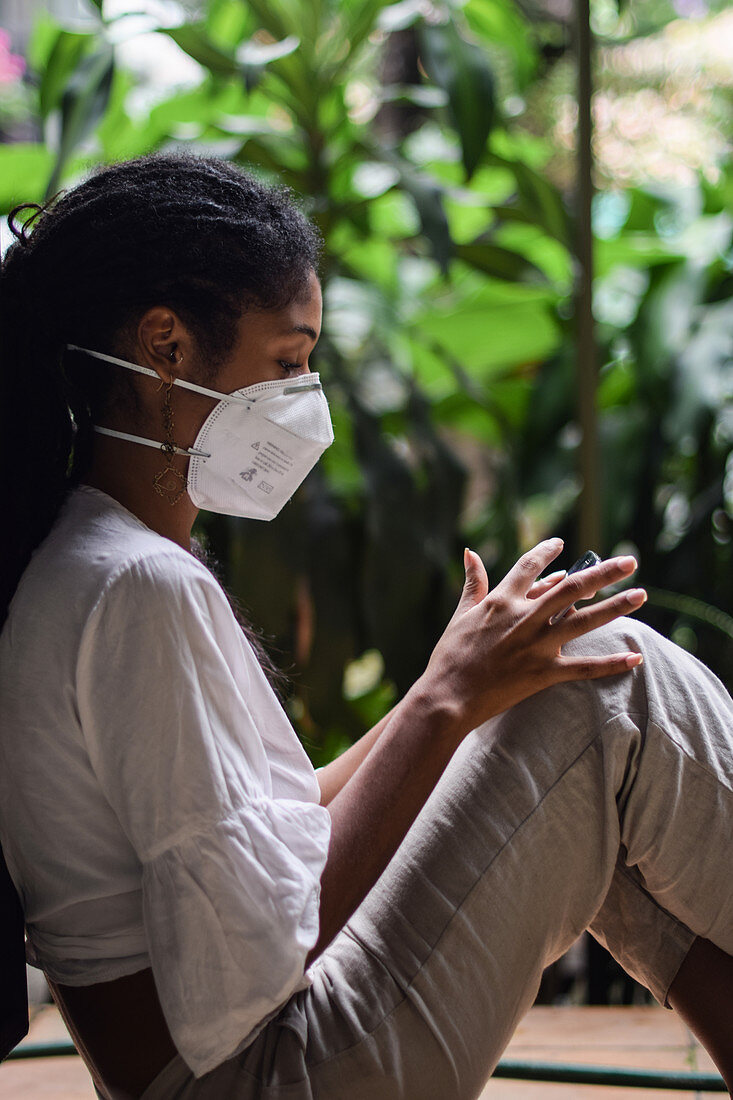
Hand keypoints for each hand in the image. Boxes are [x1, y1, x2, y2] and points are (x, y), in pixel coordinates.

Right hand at [420, 539, 645, 731]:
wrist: (447, 697)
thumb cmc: (449, 656)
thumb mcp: (460, 614)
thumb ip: (473, 582)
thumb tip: (470, 552)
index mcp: (502, 601)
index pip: (530, 566)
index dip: (547, 551)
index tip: (563, 544)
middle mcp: (524, 618)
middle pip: (571, 587)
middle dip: (603, 573)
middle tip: (630, 561)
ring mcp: (536, 646)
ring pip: (583, 621)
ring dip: (615, 606)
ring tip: (641, 594)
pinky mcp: (543, 674)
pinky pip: (584, 668)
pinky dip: (610, 664)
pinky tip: (635, 658)